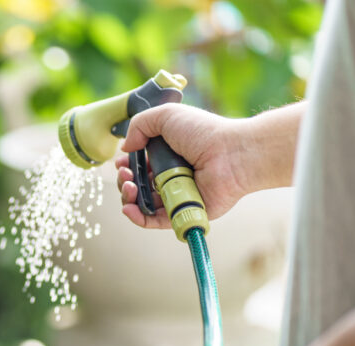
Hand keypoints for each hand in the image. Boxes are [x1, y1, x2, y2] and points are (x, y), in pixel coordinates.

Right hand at [116, 103, 247, 228]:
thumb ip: (140, 125)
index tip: (122, 162)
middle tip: (126, 174)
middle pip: (138, 185)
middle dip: (125, 181)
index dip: (126, 165)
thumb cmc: (204, 132)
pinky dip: (139, 218)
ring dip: (129, 197)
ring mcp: (178, 194)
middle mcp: (172, 175)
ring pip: (144, 203)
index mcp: (167, 153)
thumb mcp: (166, 116)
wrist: (232, 154)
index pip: (139, 165)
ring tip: (129, 187)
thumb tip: (125, 147)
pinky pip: (157, 220)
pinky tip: (129, 208)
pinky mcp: (185, 211)